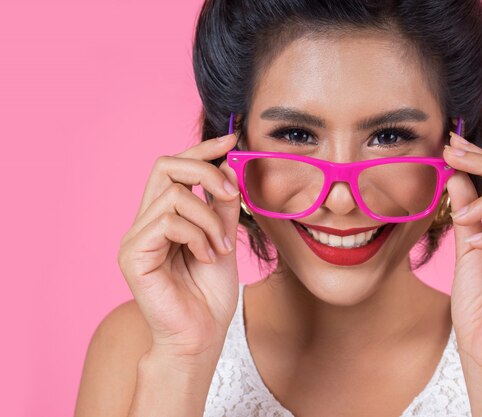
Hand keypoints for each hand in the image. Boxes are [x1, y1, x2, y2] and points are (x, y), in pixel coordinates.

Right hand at [117, 133, 240, 359]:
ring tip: (221, 248)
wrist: (201, 335)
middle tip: (232, 194)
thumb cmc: (210, 292)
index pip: (175, 167)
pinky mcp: (133, 254)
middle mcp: (145, 221)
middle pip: (165, 165)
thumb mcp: (224, 237)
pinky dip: (197, 235)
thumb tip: (229, 165)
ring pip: (175, 196)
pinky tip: (207, 257)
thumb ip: (223, 205)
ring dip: (210, 220)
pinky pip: (168, 221)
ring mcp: (135, 237)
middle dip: (206, 171)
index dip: (202, 149)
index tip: (232, 140)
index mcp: (164, 215)